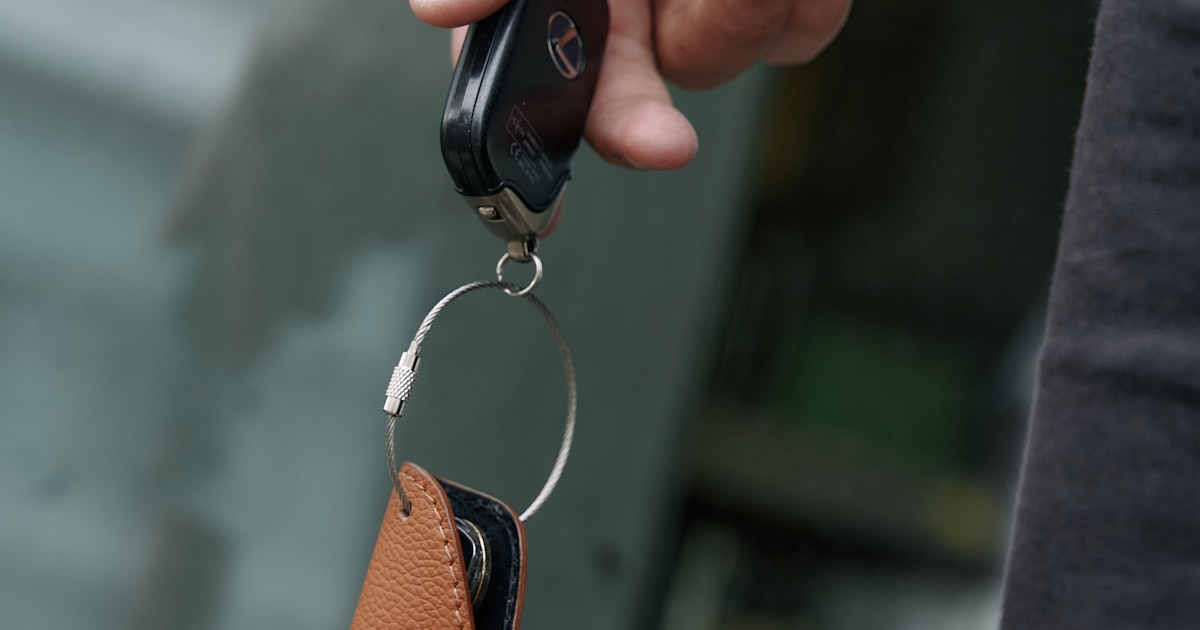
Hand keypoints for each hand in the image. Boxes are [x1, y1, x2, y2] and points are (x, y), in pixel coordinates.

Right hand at [411, 0, 850, 169]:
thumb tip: (441, 10)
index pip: (531, 86)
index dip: (529, 154)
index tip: (544, 216)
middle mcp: (630, 11)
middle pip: (630, 103)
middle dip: (639, 118)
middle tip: (659, 142)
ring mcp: (707, 8)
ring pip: (723, 58)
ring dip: (732, 7)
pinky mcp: (790, 2)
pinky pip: (803, 27)